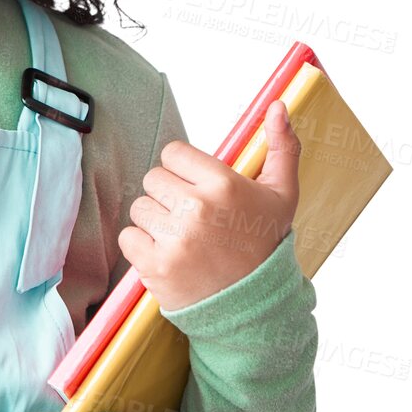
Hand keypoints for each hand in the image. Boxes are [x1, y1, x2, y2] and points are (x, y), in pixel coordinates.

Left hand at [119, 100, 300, 312]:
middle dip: (169, 195)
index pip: (172, 153)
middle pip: (153, 179)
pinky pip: (128, 236)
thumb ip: (282, 146)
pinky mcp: (155, 266)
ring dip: (155, 220)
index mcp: (223, 184)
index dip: (183, 170)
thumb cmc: (265, 244)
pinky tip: (169, 254)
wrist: (257, 305)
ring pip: (139, 207)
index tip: (198, 189)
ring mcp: (174, 238)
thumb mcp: (283, 193)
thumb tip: (277, 105)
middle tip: (192, 217)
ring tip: (181, 236)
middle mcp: (197, 208)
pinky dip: (142, 246)